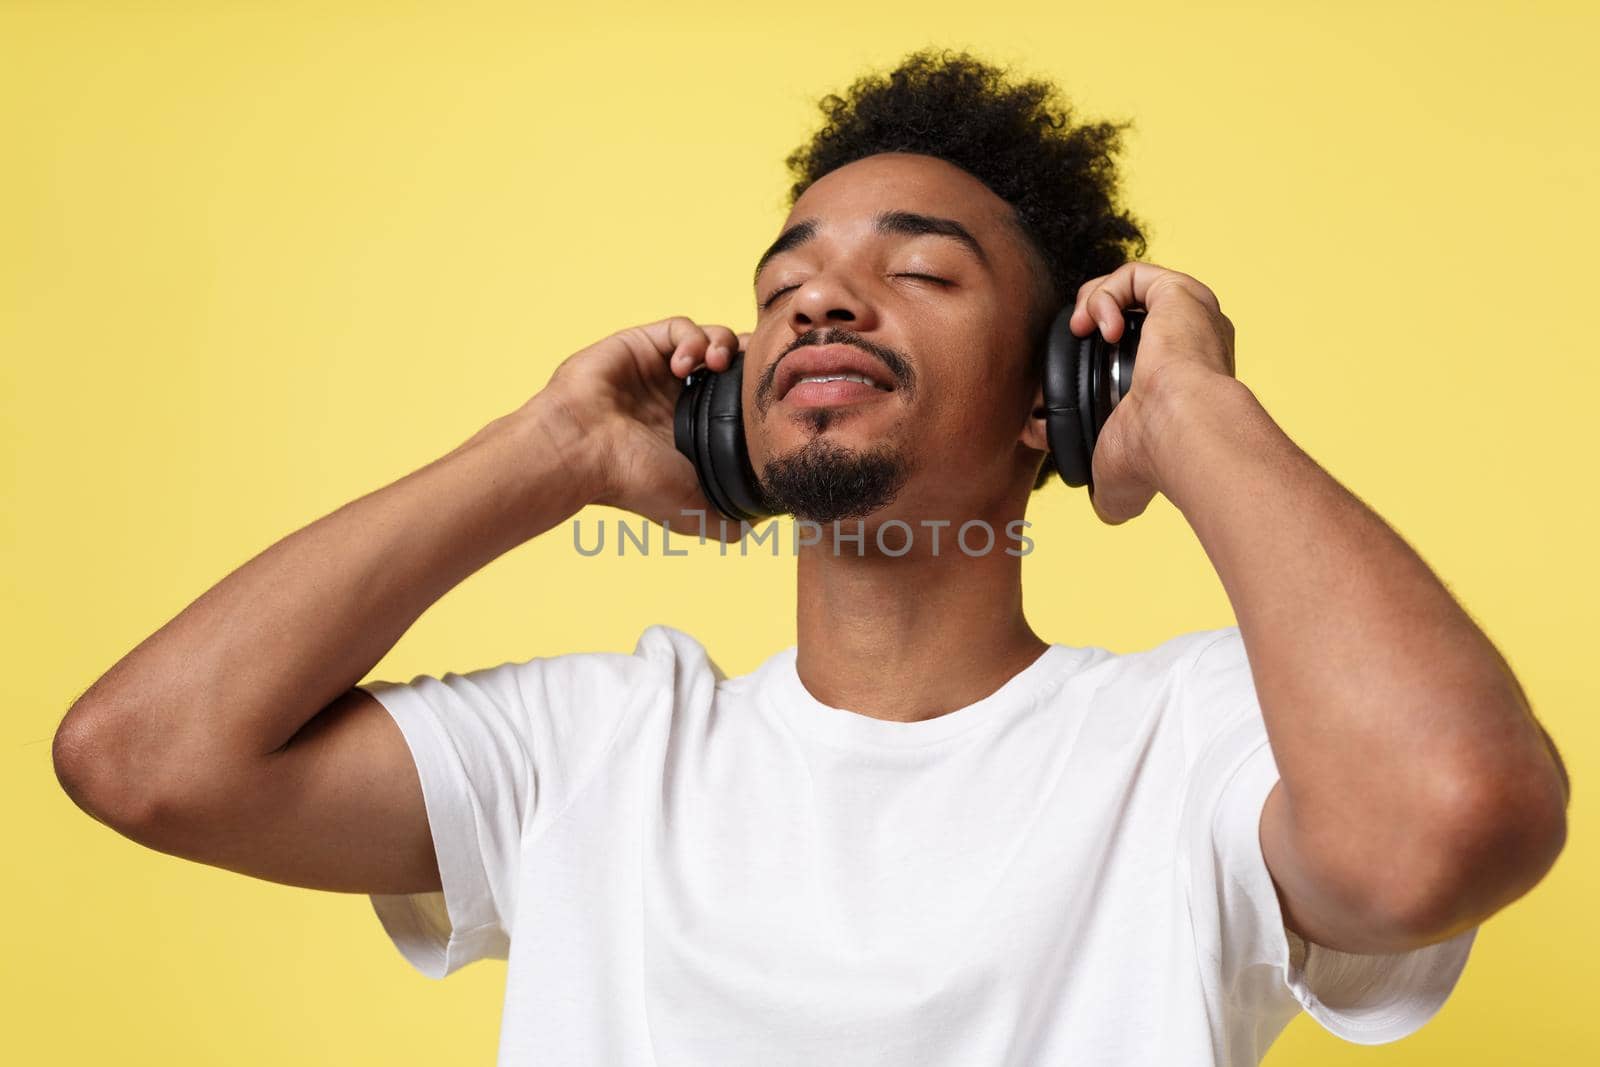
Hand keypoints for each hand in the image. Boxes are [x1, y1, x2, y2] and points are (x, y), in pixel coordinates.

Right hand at [538, 316, 752, 539]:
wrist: (582, 450)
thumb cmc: (633, 483)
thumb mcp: (693, 512)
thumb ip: (727, 522)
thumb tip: (759, 528)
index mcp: (694, 430)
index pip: (740, 401)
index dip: (759, 394)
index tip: (770, 397)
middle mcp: (679, 397)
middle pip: (733, 364)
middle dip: (750, 361)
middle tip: (755, 370)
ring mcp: (660, 369)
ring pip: (712, 339)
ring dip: (724, 345)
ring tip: (716, 365)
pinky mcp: (643, 343)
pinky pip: (681, 327)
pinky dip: (692, 339)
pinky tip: (684, 365)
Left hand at [1067, 261, 1237, 524]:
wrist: (1181, 432)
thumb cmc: (1155, 458)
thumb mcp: (1111, 474)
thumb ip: (1090, 473)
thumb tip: (1045, 455)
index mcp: (1186, 379)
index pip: (1137, 352)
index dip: (1094, 357)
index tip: (1065, 382)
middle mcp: (1195, 341)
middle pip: (1132, 312)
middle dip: (1089, 323)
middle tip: (1072, 347)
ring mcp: (1192, 314)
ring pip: (1132, 286)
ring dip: (1092, 302)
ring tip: (1081, 332)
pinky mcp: (1180, 293)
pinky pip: (1134, 273)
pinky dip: (1103, 293)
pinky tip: (1094, 326)